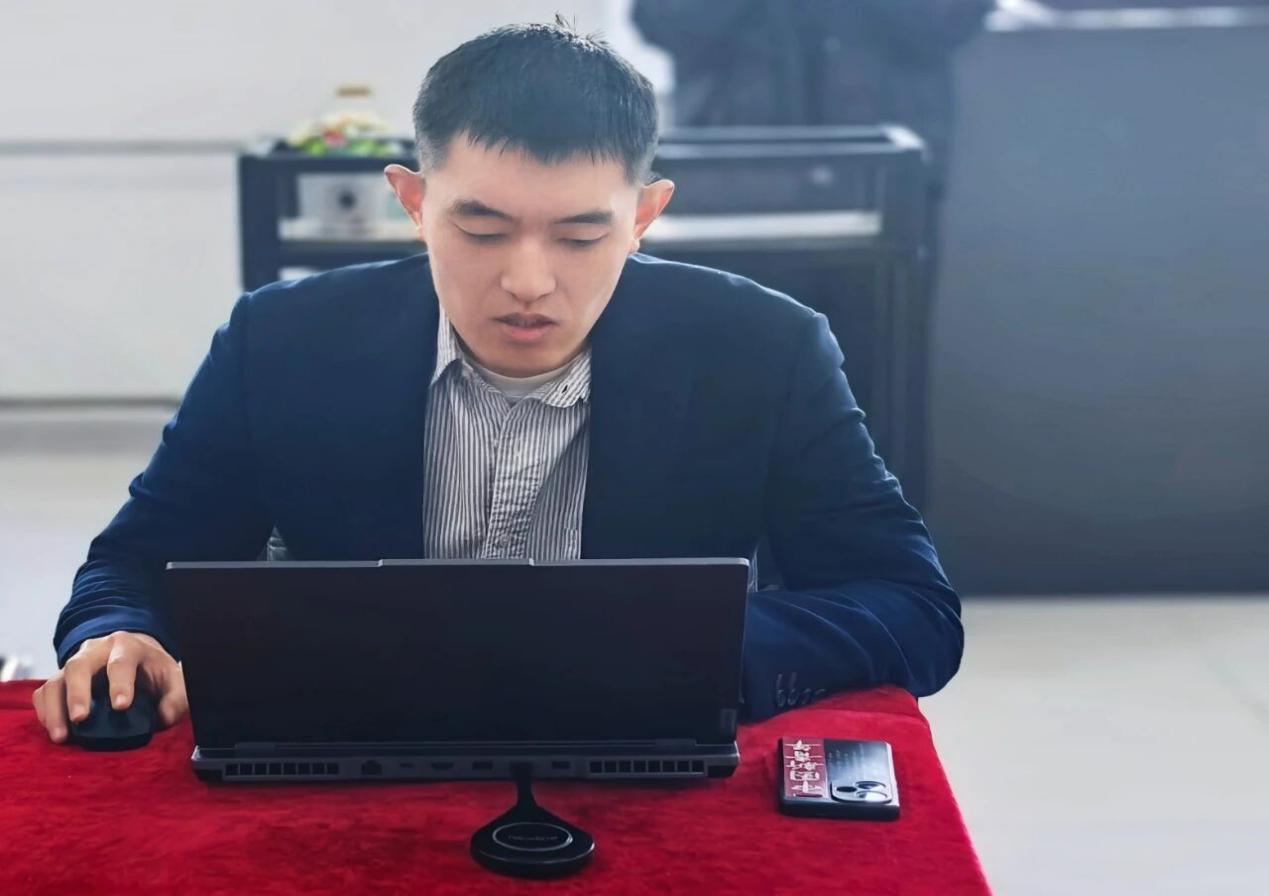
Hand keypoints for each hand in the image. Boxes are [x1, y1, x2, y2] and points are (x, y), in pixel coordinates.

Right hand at [32, 631, 187, 743]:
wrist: (134, 657)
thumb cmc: (152, 670)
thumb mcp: (172, 678)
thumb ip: (177, 697)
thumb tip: (165, 717)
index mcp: (127, 646)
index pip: (121, 662)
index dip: (120, 684)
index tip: (121, 706)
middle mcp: (96, 650)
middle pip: (79, 665)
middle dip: (79, 693)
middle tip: (81, 718)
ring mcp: (74, 664)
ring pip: (56, 680)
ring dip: (56, 709)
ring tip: (62, 735)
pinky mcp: (61, 680)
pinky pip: (44, 693)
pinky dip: (45, 712)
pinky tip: (55, 730)